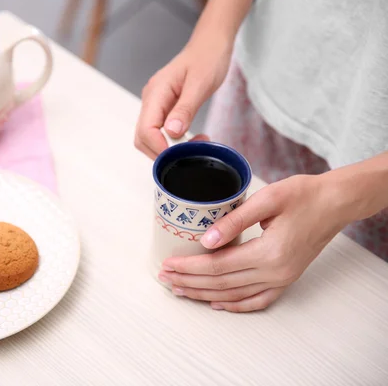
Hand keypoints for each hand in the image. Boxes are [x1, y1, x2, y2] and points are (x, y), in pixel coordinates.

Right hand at [134, 30, 232, 158]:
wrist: (210, 44)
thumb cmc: (207, 58)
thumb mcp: (200, 84)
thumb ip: (185, 109)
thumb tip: (171, 133)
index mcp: (156, 92)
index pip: (146, 129)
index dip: (159, 147)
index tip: (179, 155)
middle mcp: (151, 99)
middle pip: (142, 137)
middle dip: (162, 151)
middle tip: (188, 154)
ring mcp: (156, 104)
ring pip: (150, 136)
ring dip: (168, 148)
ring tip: (195, 145)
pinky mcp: (164, 108)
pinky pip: (161, 130)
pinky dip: (173, 141)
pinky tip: (191, 139)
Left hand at [158, 174, 350, 311]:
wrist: (336, 203)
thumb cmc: (304, 195)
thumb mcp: (267, 199)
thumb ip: (234, 221)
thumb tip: (205, 241)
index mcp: (269, 253)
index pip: (217, 266)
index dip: (189, 267)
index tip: (167, 264)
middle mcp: (275, 272)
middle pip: (221, 284)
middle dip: (190, 281)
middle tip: (165, 277)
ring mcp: (282, 279)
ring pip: (235, 295)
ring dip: (205, 294)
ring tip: (181, 290)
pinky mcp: (286, 278)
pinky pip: (257, 300)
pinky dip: (235, 304)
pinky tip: (217, 303)